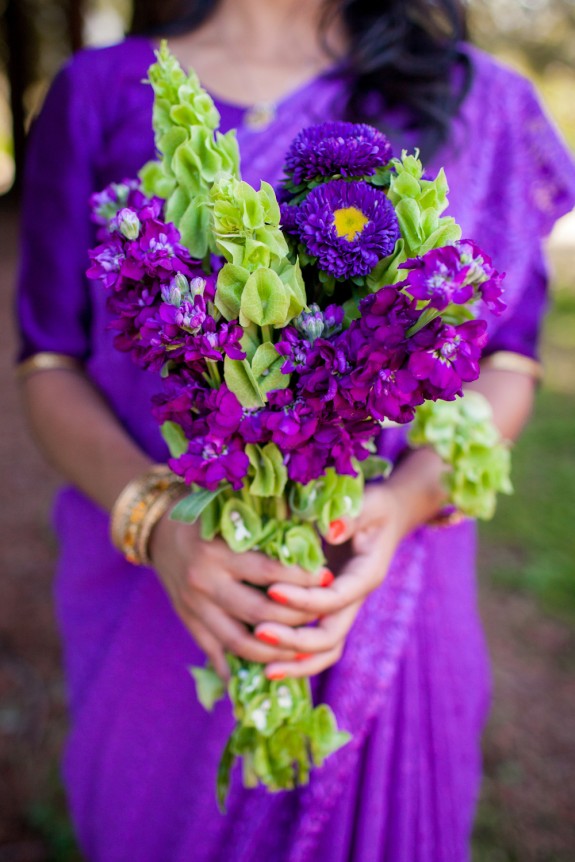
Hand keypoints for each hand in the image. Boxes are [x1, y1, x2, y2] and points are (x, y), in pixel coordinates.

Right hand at [149, 514, 329, 678]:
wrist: (157, 529)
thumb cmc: (205, 515)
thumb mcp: (232, 512)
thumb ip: (267, 523)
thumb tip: (312, 538)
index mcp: (217, 551)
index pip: (269, 572)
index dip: (302, 578)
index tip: (328, 577)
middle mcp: (204, 582)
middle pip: (260, 613)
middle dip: (298, 618)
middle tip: (324, 614)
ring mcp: (194, 608)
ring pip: (241, 644)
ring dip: (276, 651)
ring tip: (304, 649)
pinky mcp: (188, 622)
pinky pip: (217, 654)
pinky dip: (242, 669)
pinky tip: (267, 673)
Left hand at [257, 484, 405, 679]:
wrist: (388, 515)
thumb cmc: (374, 505)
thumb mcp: (368, 503)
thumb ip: (350, 516)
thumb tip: (330, 529)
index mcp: (366, 575)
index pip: (336, 598)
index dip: (305, 599)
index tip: (272, 591)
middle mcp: (356, 598)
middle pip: (331, 636)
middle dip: (295, 640)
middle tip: (259, 633)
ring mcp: (343, 607)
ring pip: (325, 649)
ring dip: (296, 661)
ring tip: (262, 670)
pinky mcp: (330, 608)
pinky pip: (316, 642)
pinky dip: (295, 656)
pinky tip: (265, 661)